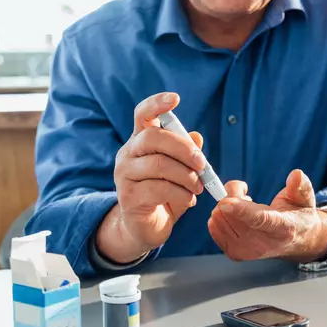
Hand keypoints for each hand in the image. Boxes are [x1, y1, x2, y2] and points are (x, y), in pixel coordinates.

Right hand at [95, 92, 205, 263]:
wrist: (144, 228)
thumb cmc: (163, 194)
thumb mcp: (180, 171)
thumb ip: (187, 154)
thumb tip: (196, 136)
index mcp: (139, 141)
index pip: (142, 114)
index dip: (157, 103)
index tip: (176, 99)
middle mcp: (127, 153)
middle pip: (153, 137)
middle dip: (183, 148)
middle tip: (202, 163)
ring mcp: (124, 175)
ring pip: (159, 165)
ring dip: (187, 176)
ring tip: (198, 187)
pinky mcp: (128, 197)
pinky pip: (159, 188)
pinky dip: (182, 194)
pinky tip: (189, 200)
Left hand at [208, 169, 326, 261]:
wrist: (295, 241)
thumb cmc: (298, 216)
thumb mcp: (304, 199)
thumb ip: (300, 186)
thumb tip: (296, 174)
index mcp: (283, 228)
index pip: (260, 220)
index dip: (241, 210)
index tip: (225, 201)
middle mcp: (263, 244)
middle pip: (232, 216)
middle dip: (233, 195)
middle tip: (247, 195)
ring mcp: (247, 252)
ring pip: (219, 219)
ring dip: (226, 205)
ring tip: (245, 207)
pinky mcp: (234, 254)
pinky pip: (213, 226)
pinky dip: (220, 215)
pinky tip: (236, 216)